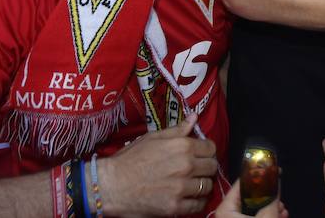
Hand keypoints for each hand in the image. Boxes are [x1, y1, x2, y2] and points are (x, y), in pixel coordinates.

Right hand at [100, 115, 218, 216]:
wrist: (111, 185)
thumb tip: (194, 118)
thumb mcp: (153, 138)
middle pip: (212, 167)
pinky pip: (198, 205)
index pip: (211, 148)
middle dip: (206, 167)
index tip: (201, 155)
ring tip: (192, 184)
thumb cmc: (129, 160)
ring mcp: (181, 188)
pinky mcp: (175, 207)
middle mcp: (186, 166)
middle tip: (197, 170)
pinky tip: (188, 197)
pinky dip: (196, 202)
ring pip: (208, 186)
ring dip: (202, 185)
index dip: (207, 151)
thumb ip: (177, 130)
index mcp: (182, 146)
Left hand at [218, 178, 287, 217]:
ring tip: (282, 209)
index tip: (273, 169)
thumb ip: (271, 196)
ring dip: (271, 207)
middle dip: (268, 195)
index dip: (259, 174)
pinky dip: (267, 216)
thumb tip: (275, 178)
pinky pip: (255, 217)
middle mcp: (227, 214)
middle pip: (250, 196)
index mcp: (226, 208)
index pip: (243, 182)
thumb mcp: (266, 216)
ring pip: (255, 208)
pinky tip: (279, 215)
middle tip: (280, 193)